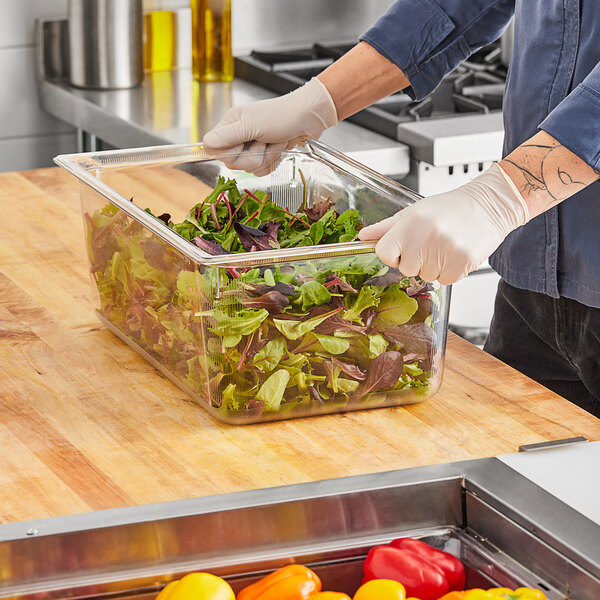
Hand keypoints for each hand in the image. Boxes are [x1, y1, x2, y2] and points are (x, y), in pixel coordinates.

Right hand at [202, 78, 337, 174]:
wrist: (308, 118)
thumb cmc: (282, 115)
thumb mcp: (251, 125)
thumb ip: (228, 136)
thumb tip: (204, 144)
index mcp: (230, 124)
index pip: (214, 149)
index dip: (229, 152)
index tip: (242, 144)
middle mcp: (239, 136)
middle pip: (232, 163)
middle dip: (252, 155)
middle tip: (263, 140)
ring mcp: (252, 147)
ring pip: (249, 168)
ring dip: (266, 157)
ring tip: (274, 141)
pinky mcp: (265, 155)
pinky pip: (262, 171)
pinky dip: (273, 161)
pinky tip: (280, 147)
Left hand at [358, 163, 529, 284]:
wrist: (489, 205)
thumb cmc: (450, 208)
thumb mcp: (414, 212)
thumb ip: (387, 228)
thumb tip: (363, 237)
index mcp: (410, 223)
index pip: (384, 254)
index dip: (391, 255)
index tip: (401, 249)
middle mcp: (426, 236)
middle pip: (405, 269)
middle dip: (415, 260)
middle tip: (430, 243)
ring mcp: (445, 251)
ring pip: (426, 276)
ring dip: (434, 266)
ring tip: (445, 246)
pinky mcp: (462, 263)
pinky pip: (445, 281)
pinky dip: (449, 271)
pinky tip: (455, 253)